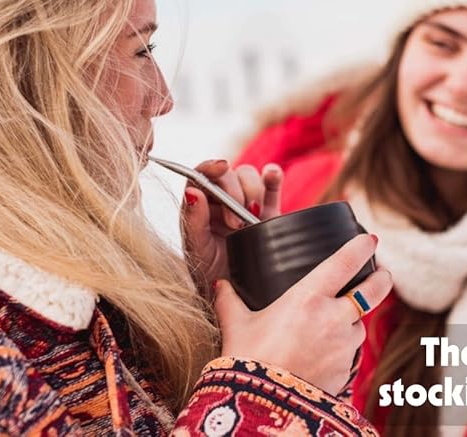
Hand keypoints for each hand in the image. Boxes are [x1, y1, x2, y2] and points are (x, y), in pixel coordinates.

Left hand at [180, 160, 282, 284]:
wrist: (235, 298)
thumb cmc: (209, 275)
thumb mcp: (196, 250)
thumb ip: (193, 220)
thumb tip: (193, 191)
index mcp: (199, 206)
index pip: (202, 175)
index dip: (211, 166)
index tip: (220, 168)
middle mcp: (221, 201)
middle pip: (229, 174)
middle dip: (234, 191)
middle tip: (235, 223)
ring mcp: (245, 206)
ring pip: (250, 176)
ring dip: (253, 188)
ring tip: (252, 215)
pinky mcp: (268, 214)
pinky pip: (272, 189)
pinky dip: (273, 178)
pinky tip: (272, 175)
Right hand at [214, 234, 392, 394]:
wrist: (261, 405)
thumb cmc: (248, 360)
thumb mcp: (237, 325)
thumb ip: (230, 300)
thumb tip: (221, 285)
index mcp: (308, 297)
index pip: (345, 262)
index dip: (362, 247)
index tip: (369, 239)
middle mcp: (333, 317)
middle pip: (373, 290)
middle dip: (382, 278)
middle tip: (382, 273)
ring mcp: (343, 345)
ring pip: (360, 324)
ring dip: (354, 320)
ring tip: (336, 323)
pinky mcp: (346, 369)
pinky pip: (351, 352)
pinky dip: (343, 347)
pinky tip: (326, 352)